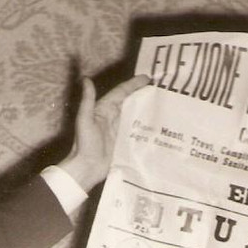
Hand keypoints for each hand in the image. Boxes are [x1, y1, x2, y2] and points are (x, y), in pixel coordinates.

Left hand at [57, 73, 150, 192]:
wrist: (87, 168)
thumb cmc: (84, 144)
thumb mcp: (85, 119)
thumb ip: (87, 100)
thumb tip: (86, 80)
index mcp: (104, 109)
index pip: (121, 92)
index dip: (133, 84)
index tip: (147, 78)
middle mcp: (113, 117)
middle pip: (131, 101)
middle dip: (143, 94)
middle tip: (159, 88)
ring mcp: (120, 129)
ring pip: (136, 114)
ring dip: (147, 108)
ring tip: (162, 103)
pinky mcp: (125, 141)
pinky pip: (137, 130)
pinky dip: (146, 126)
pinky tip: (158, 124)